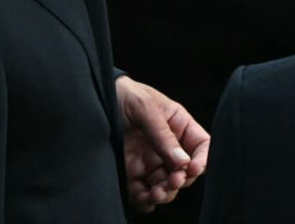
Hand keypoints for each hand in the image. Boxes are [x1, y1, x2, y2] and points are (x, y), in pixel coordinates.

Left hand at [115, 75, 209, 212]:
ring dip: (165, 193)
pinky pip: (144, 193)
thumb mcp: (144, 106)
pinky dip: (146, 200)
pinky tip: (145, 198)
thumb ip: (162, 133)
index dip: (201, 159)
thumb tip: (182, 161)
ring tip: (156, 193)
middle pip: (185, 171)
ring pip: (166, 185)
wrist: (93, 98)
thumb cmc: (123, 94)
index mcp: (177, 125)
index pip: (200, 145)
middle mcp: (167, 146)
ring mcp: (150, 160)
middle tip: (172, 181)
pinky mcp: (132, 173)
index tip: (191, 169)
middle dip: (181, 180)